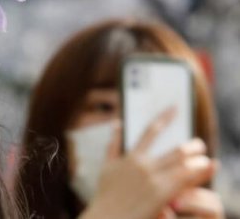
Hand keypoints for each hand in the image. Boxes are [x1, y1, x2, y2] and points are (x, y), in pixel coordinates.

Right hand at [82, 109, 217, 218]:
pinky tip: (209, 167)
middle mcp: (144, 164)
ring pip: (183, 163)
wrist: (107, 217)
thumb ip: (113, 143)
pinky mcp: (162, 193)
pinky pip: (185, 179)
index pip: (151, 130)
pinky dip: (199, 172)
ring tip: (207, 159)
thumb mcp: (107, 166)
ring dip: (198, 159)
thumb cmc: (106, 195)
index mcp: (131, 156)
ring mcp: (154, 179)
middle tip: (200, 145)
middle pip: (175, 150)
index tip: (175, 108)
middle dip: (191, 146)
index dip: (165, 118)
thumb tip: (117, 122)